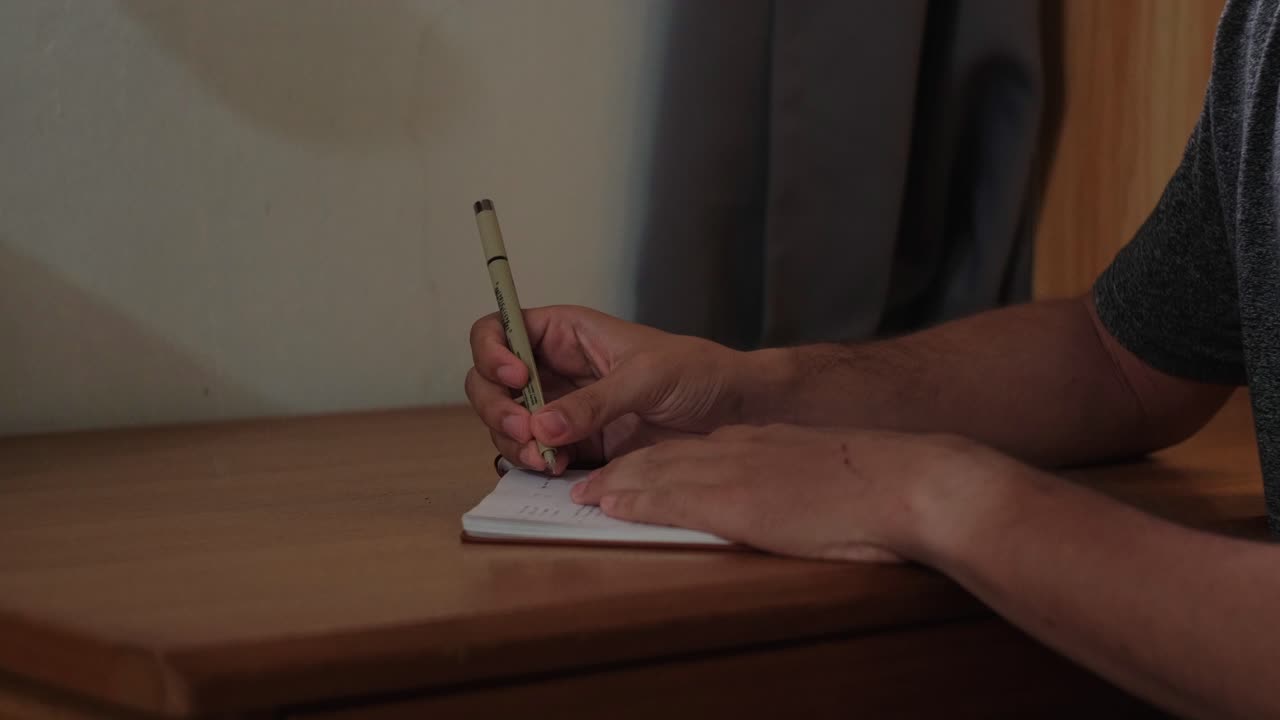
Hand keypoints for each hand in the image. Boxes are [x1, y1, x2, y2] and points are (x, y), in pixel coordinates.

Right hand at [465, 305, 756, 473]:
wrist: (733, 414)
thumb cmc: (698, 373)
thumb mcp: (647, 376)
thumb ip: (594, 402)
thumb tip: (542, 425)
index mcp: (566, 333)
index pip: (500, 329)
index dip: (492, 351)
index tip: (514, 377)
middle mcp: (554, 369)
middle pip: (489, 381)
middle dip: (495, 406)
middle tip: (523, 429)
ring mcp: (560, 410)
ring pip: (505, 424)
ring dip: (512, 442)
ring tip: (544, 457)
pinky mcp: (575, 446)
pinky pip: (533, 455)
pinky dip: (532, 464)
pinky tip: (553, 468)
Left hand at [571, 424, 1012, 562]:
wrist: (906, 482)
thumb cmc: (881, 488)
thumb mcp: (826, 473)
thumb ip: (795, 480)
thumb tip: (788, 496)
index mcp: (761, 442)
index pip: (692, 448)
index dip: (654, 460)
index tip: (629, 471)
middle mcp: (740, 448)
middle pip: (663, 452)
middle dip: (621, 467)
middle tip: (587, 480)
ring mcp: (736, 471)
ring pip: (656, 469)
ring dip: (616, 482)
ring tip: (583, 492)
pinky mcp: (736, 499)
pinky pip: (671, 495)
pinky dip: (634, 498)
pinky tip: (610, 503)